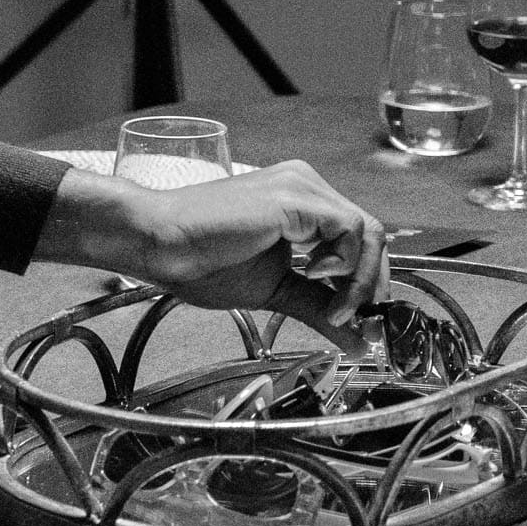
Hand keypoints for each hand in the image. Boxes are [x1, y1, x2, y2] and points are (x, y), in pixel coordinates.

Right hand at [40, 161, 385, 348]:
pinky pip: (351, 229)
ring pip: (368, 232)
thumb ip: (318, 308)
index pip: (356, 238)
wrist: (156, 243)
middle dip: (370, 285)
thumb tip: (355, 340)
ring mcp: (300, 187)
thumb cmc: (196, 259)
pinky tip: (321, 280)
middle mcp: (303, 185)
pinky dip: (349, 265)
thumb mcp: (273, 290)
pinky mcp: (295, 198)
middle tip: (359, 323)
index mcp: (297, 202)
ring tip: (337, 308)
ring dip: (360, 280)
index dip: (364, 282)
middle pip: (371, 234)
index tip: (359, 322)